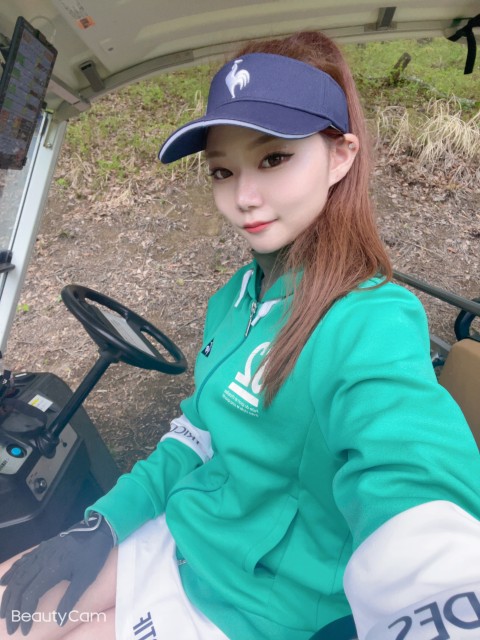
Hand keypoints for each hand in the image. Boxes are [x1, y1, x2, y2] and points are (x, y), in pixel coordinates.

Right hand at [0, 512, 114, 635]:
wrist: (97, 529)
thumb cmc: (93, 555)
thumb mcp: (86, 579)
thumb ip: (70, 600)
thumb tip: (59, 622)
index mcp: (52, 569)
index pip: (30, 595)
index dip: (25, 614)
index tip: (25, 628)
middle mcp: (41, 560)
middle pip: (19, 586)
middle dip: (12, 608)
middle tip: (11, 627)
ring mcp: (40, 553)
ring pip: (18, 575)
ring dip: (9, 594)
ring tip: (4, 611)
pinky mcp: (42, 548)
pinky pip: (22, 562)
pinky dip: (12, 574)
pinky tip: (5, 582)